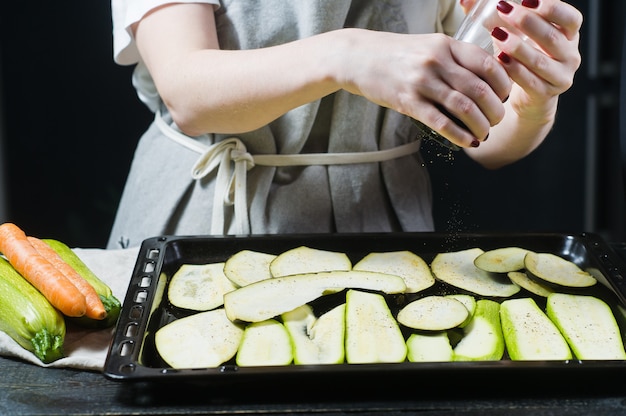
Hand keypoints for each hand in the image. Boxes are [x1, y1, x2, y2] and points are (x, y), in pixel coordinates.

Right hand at [339, 29, 511, 147]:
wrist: (358, 57)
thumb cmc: (395, 53)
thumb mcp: (429, 45)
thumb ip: (454, 58)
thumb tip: (483, 79)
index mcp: (446, 44)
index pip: (488, 64)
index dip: (503, 85)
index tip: (504, 97)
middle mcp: (437, 61)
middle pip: (480, 90)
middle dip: (495, 111)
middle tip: (496, 121)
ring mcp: (422, 81)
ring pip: (464, 107)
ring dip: (480, 125)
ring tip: (484, 134)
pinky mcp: (407, 101)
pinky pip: (440, 122)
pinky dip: (459, 135)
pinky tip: (467, 142)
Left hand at [492, 0, 582, 121]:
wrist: (528, 95)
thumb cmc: (520, 57)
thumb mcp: (514, 33)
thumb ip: (495, 15)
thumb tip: (465, 0)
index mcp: (568, 35)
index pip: (571, 18)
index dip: (553, 8)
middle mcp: (570, 55)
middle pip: (552, 37)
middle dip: (527, 22)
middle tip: (505, 12)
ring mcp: (560, 77)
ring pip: (539, 61)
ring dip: (517, 47)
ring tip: (497, 35)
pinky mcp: (546, 94)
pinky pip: (530, 82)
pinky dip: (514, 70)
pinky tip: (499, 60)